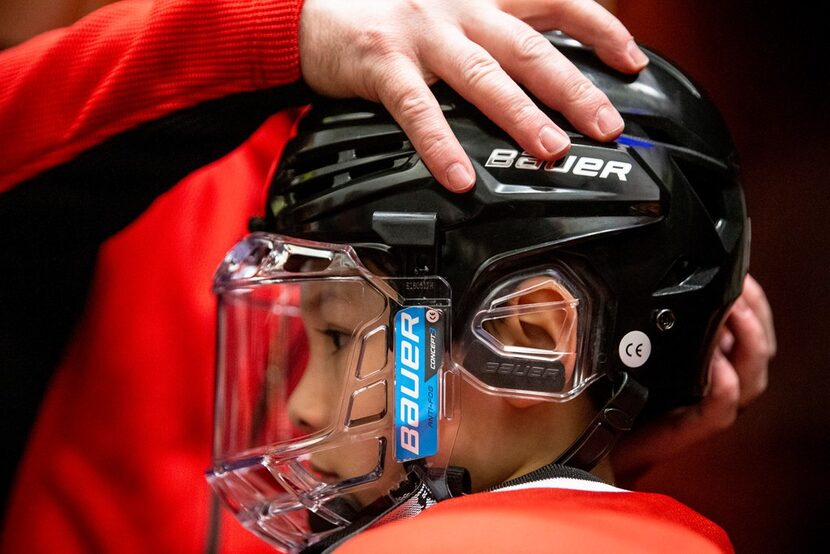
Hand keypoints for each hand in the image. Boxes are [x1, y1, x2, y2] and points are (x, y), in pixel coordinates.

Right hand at [298, 0, 648, 191]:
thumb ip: (494, 34)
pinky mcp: (383, 63)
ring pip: (482, 76)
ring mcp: (423, 35)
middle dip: (573, 88)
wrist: (311, 10)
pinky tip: (460, 177)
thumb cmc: (386, 16)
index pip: (556, 2)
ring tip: (551, 150)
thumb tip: (542, 73)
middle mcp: (460, 10)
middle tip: (606, 126)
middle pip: (529, 47)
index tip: (633, 61)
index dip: (600, 29)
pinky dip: (441, 144)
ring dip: (520, 115)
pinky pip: (418, 109)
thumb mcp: (449, 11)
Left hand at [613, 274, 775, 482]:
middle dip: (755, 315)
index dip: (754, 303)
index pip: (752, 330)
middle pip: (759, 351)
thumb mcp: (637, 348)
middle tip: (739, 290)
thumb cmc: (621, 390)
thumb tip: (657, 284)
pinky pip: (720, 410)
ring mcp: (708, 407)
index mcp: (713, 361)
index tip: (743, 277)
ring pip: (751, 379)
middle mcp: (719, 383)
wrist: (599, 436)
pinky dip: (724, 387)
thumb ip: (656, 323)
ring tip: (733, 315)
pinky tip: (719, 367)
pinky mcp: (691, 429)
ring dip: (747, 344)